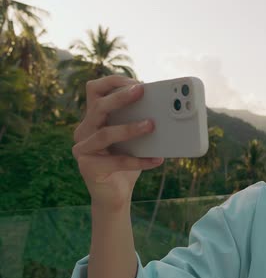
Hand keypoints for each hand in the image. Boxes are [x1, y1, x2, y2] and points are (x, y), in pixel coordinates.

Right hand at [71, 75, 163, 210]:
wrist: (115, 194)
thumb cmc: (126, 161)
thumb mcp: (135, 139)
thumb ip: (142, 122)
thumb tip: (169, 110)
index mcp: (94, 118)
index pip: (95, 90)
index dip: (114, 82)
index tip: (137, 83)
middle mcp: (84, 130)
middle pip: (98, 106)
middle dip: (121, 97)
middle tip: (142, 91)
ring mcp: (83, 149)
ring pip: (105, 133)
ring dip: (130, 128)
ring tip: (152, 125)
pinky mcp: (88, 168)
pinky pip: (116, 161)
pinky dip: (139, 160)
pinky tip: (157, 160)